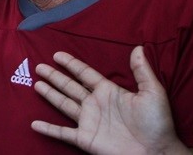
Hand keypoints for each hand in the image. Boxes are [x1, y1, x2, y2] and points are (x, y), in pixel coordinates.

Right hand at [31, 46, 188, 154]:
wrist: (157, 152)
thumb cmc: (157, 123)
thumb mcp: (152, 92)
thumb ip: (142, 71)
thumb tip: (138, 47)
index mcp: (108, 92)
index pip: (84, 74)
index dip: (71, 64)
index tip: (57, 55)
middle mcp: (95, 104)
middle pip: (69, 86)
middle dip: (54, 76)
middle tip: (39, 66)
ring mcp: (89, 122)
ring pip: (63, 104)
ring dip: (50, 95)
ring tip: (36, 85)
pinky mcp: (85, 139)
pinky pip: (62, 133)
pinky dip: (48, 129)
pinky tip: (35, 124)